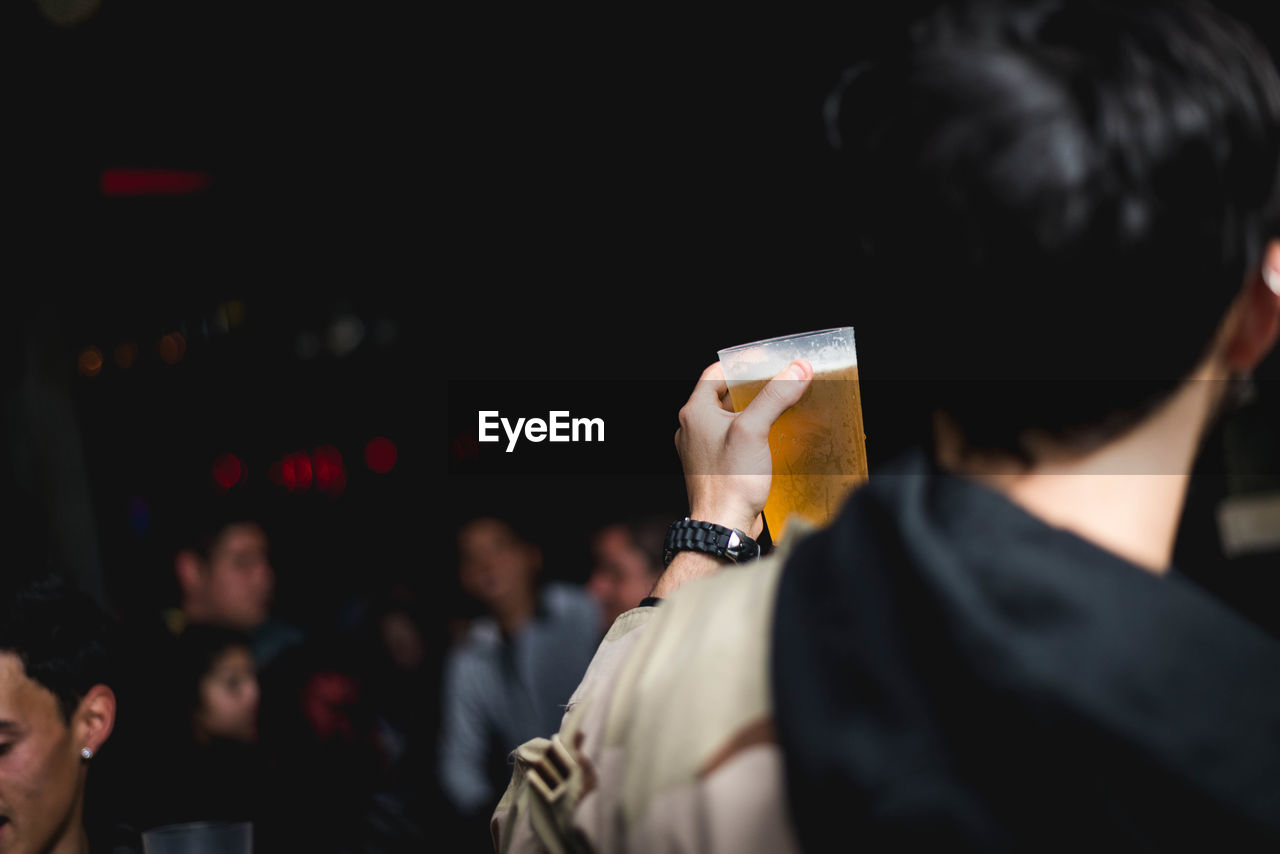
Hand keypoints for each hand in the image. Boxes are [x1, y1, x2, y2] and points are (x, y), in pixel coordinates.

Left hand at [674, 359, 813, 537]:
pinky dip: (752, 434)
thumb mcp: (753, 430)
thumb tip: (796, 369)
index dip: (741, 364)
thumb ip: (774, 396)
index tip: (767, 362)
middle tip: (780, 383)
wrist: (723, 526)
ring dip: (754, 412)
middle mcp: (694, 428)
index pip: (715, 374)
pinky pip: (734, 441)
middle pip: (725, 396)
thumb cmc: (729, 481)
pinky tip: (774, 437)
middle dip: (753, 389)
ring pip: (731, 419)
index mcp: (695, 412)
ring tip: (781, 407)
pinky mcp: (717, 467)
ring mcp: (704, 449)